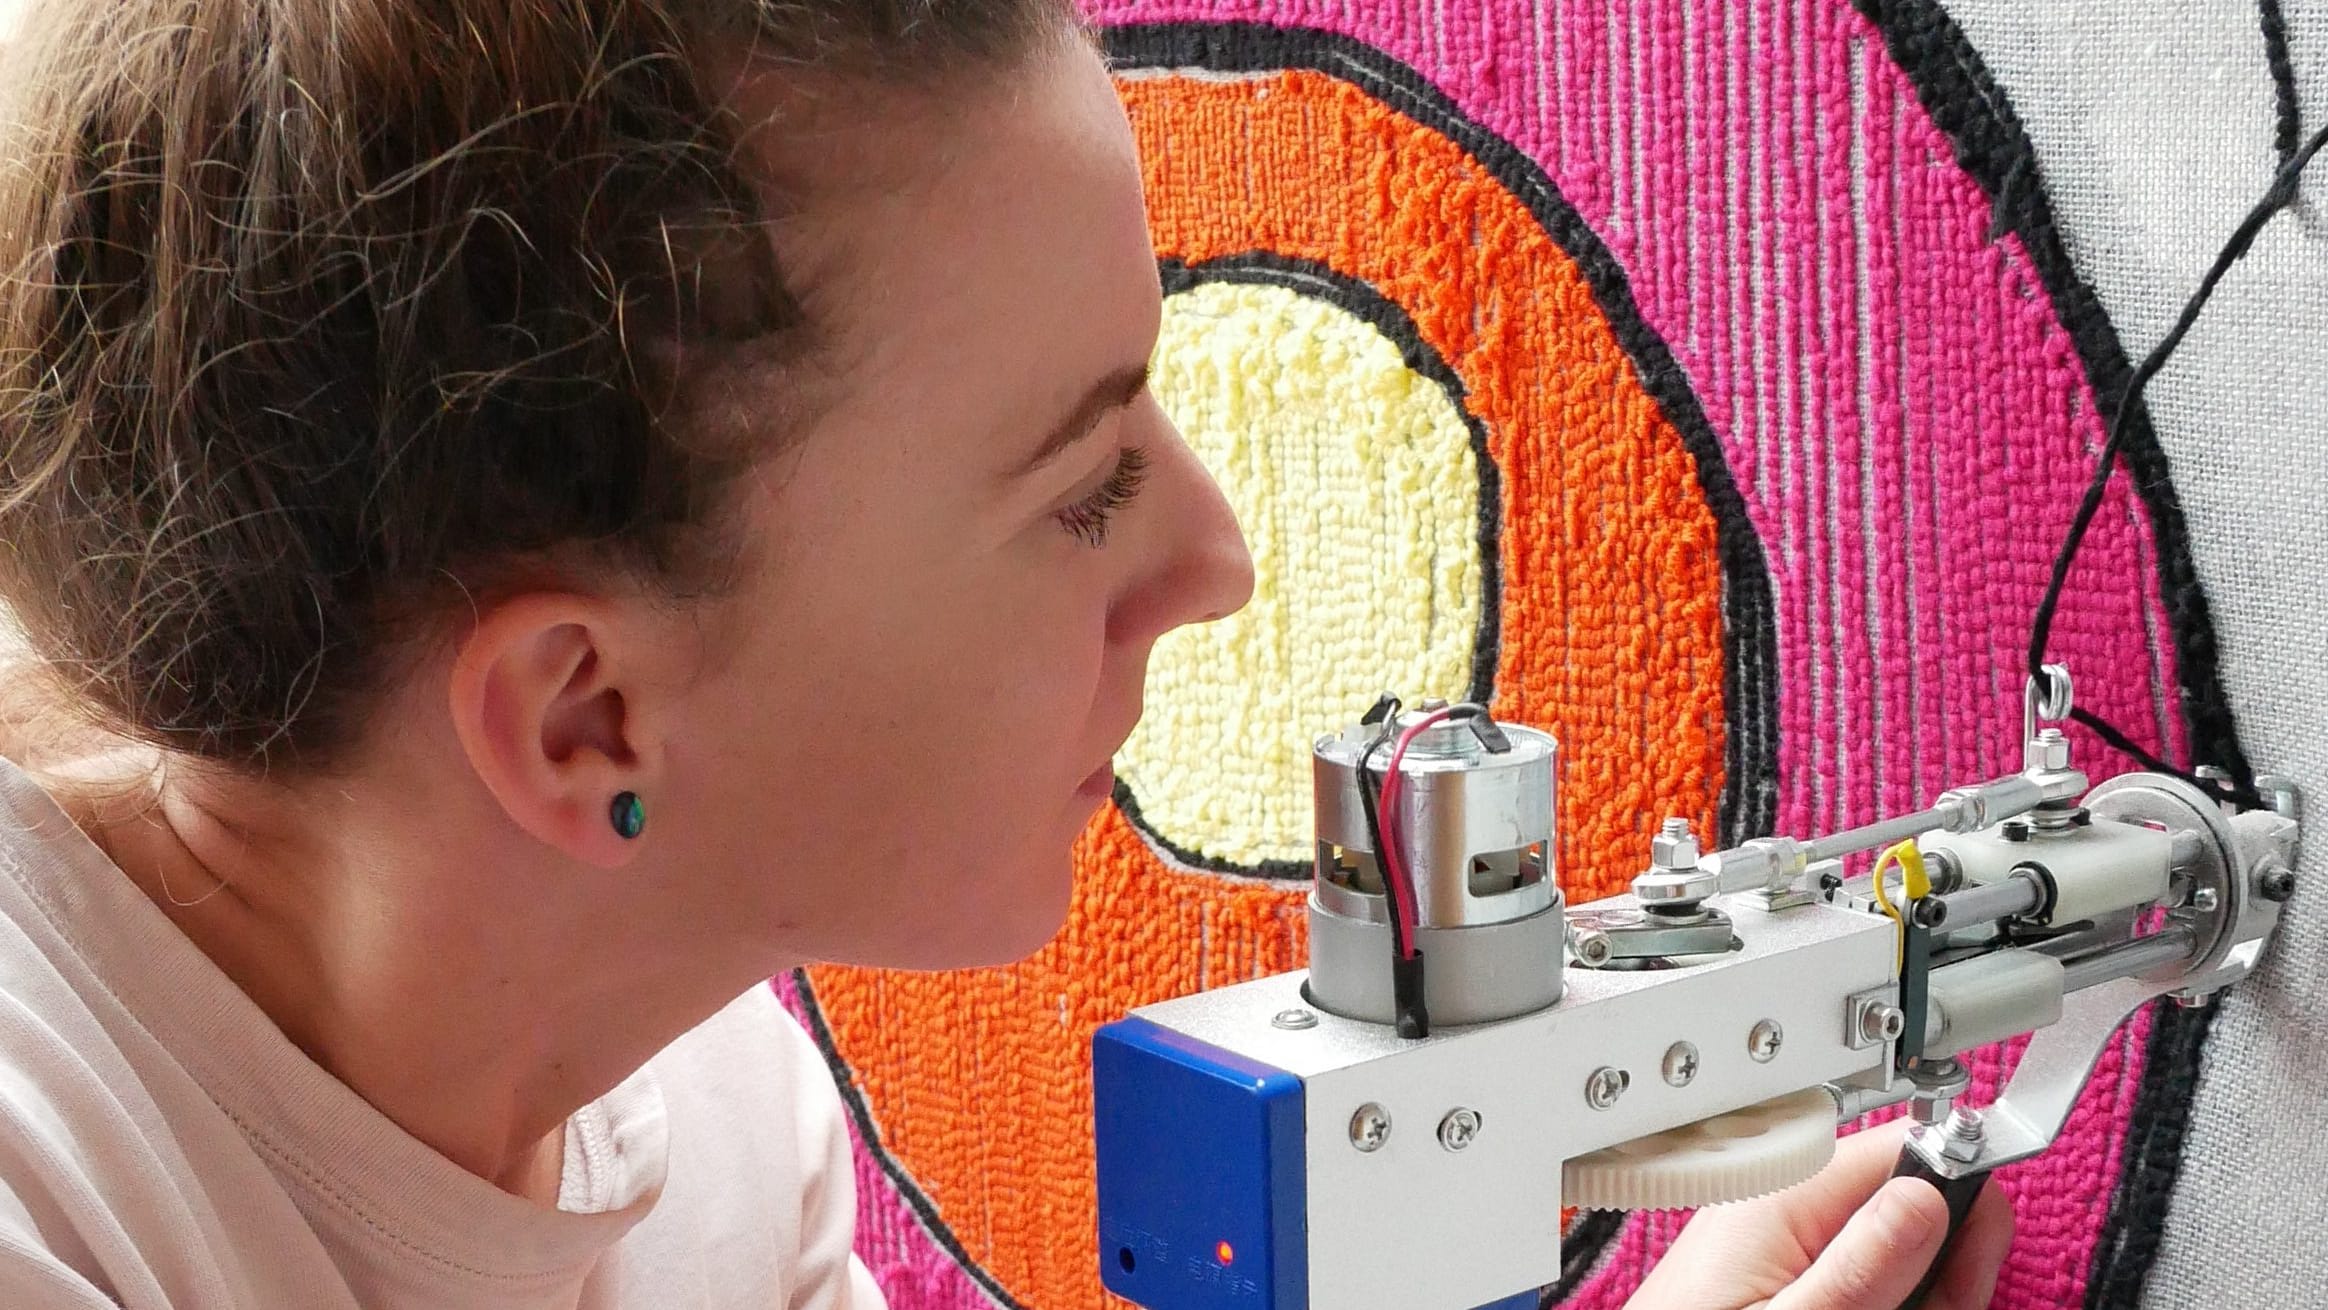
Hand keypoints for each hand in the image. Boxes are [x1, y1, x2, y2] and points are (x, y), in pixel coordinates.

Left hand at [1624, 1118, 2012, 1309]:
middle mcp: (1782, 1200)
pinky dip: (1878, 1297)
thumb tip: (1926, 1194)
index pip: (1909, 1147)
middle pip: (1911, 1201)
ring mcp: (1779, 1235)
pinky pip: (1855, 1268)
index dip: (1960, 1202)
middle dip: (1940, 1263)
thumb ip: (1864, 1264)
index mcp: (1786, 1192)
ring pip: (1893, 1245)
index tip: (1973, 1265)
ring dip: (1912, 1292)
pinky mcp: (1776, 1267)